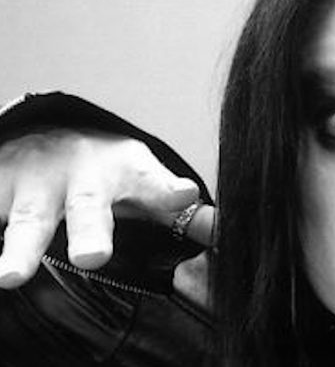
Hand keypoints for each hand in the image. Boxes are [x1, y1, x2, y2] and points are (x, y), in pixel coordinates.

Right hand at [0, 129, 211, 288]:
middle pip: (86, 207)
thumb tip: (228, 231)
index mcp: (126, 172)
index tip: (184, 196)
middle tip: (93, 257)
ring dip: (19, 248)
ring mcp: (35, 186)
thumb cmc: (108, 172)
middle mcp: (80, 177)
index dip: (168, 190)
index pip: (151, 182)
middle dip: (89, 232)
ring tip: (10, 278)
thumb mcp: (147, 182)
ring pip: (29, 219)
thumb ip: (181, 209)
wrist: (49, 141)